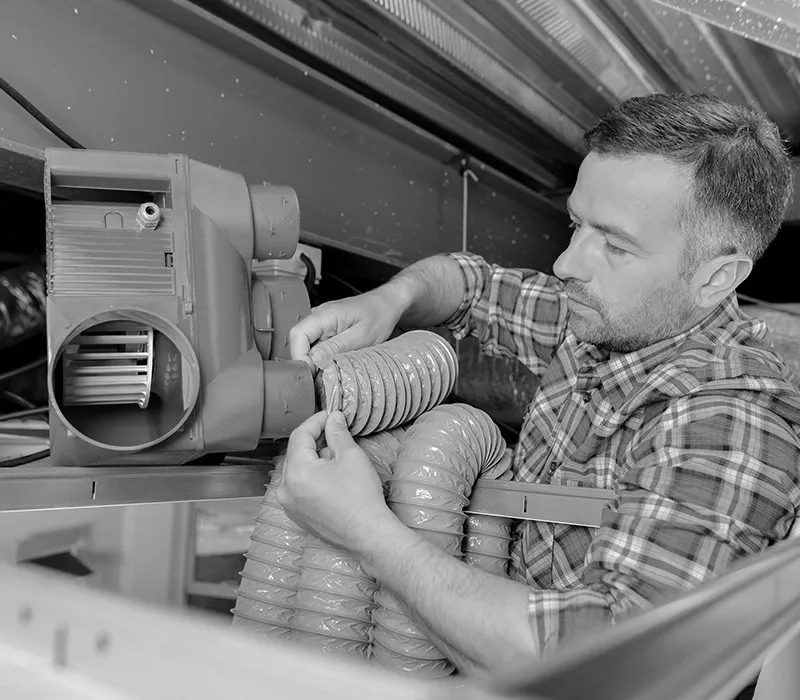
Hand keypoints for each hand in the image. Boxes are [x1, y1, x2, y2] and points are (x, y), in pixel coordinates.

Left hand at [277, 410, 392, 553]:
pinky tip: (333, 478)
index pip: (299, 436)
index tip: (331, 415)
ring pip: (298, 471)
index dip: (316, 421)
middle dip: (316, 441)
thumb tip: (333, 418)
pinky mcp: (297, 515)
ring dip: (315, 460)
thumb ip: (337, 433)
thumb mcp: (350, 456)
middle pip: (297, 453)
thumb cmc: (360, 496)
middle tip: (336, 434)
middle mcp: (286, 489)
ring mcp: (289, 504)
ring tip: (338, 459)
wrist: (368, 534)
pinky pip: (300, 487)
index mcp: (296, 472)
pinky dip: (312, 477)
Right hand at [289, 289, 402, 369]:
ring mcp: (322, 323)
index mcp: (325, 314)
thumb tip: (314, 359)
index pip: (297, 335)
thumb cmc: (379, 315)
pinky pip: (318, 345)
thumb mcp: (361, 336)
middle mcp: (319, 316)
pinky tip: (337, 360)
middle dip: (309, 361)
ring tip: (334, 367)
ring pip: (308, 345)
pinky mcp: (327, 329)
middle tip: (325, 373)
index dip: (300, 356)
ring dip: (317, 359)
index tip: (312, 371)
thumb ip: (336, 347)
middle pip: (299, 342)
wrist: (387, 304)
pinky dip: (324, 356)